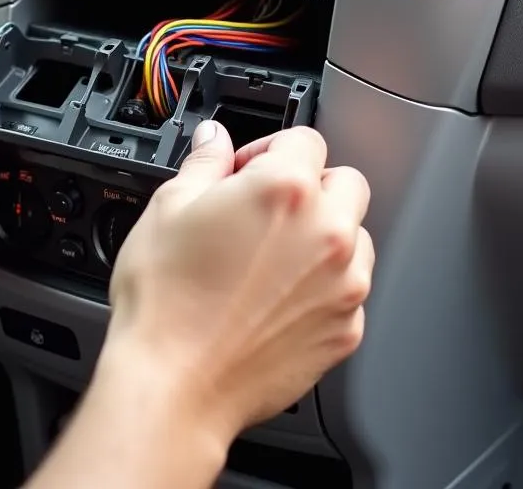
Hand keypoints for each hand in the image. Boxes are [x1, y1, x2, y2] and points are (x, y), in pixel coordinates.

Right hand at [102, 122, 372, 447]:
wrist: (174, 384)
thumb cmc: (166, 301)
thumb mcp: (169, 207)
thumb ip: (204, 162)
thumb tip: (214, 139)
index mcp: (284, 189)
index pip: (304, 138)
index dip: (268, 148)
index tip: (245, 169)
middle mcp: (327, 232)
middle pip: (344, 182)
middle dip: (308, 185)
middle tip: (264, 208)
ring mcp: (344, 285)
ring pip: (356, 236)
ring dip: (324, 234)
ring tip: (271, 255)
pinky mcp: (346, 330)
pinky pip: (350, 290)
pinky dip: (324, 286)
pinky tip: (276, 296)